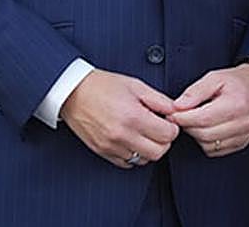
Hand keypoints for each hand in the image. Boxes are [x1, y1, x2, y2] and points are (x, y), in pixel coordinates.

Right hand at [60, 69, 178, 168]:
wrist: (73, 92)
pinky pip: (127, 163)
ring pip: (143, 160)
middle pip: (158, 152)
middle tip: (158, 128)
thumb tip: (175, 111)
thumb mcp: (135, 85)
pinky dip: (133, 154)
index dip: (172, 127)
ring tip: (143, 133)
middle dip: (163, 141)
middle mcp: (122, 134)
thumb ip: (159, 100)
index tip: (167, 121)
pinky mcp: (102, 151)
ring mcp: (111, 145)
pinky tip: (131, 139)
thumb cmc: (103, 86)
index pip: (167, 135)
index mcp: (133, 116)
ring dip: (148, 148)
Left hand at [167, 64, 248, 156]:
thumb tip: (177, 106)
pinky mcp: (242, 143)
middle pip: (204, 134)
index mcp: (236, 104)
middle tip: (180, 117)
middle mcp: (243, 123)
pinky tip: (206, 128)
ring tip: (195, 120)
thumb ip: (195, 91)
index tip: (172, 113)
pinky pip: (216, 151)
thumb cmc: (237, 81)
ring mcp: (244, 135)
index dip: (183, 118)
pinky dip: (206, 142)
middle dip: (188, 126)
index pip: (202, 119)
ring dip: (196, 135)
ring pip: (208, 145)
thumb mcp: (215, 77)